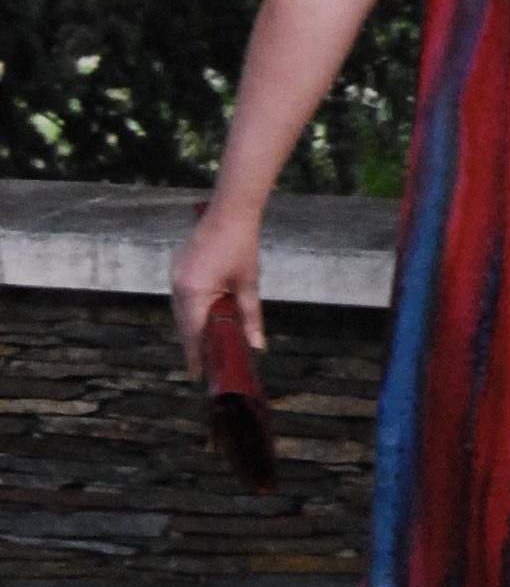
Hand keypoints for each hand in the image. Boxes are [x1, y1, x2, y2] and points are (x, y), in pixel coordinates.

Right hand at [170, 203, 264, 378]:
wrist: (230, 211)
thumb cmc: (241, 245)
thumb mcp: (248, 284)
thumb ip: (250, 316)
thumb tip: (256, 344)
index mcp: (194, 291)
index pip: (193, 332)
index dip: (195, 355)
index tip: (196, 375)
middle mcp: (178, 284)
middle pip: (184, 324)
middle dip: (193, 344)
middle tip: (203, 365)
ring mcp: (174, 274)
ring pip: (180, 310)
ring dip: (192, 326)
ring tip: (205, 345)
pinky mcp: (178, 267)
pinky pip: (181, 296)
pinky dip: (190, 310)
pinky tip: (203, 317)